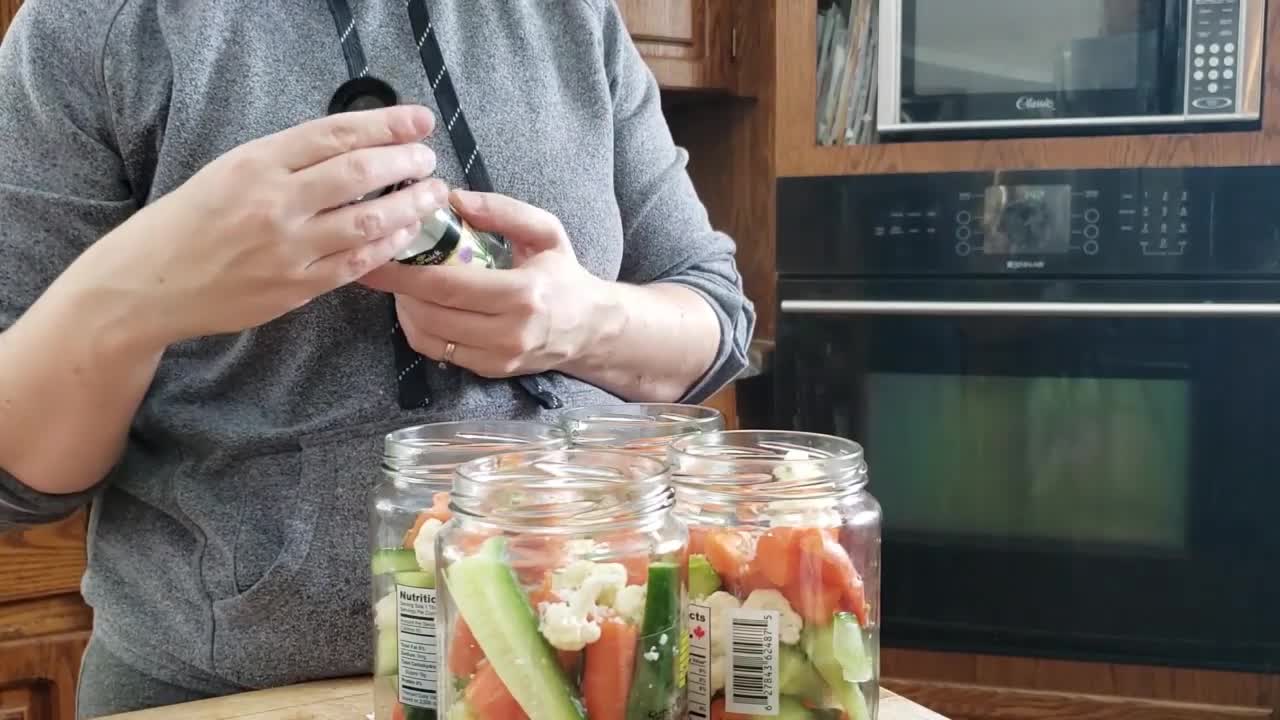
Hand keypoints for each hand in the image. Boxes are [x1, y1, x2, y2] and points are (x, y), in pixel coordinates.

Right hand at [66, 105, 450, 346]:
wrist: (148, 284)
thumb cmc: (191, 221)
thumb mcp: (229, 170)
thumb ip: (287, 160)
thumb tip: (354, 146)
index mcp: (256, 162)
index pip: (335, 134)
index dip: (386, 125)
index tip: (419, 121)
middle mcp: (274, 202)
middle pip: (360, 172)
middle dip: (406, 163)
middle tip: (429, 160)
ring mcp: (287, 247)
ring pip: (369, 220)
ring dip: (410, 206)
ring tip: (432, 195)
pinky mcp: (296, 287)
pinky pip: (357, 264)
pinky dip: (389, 246)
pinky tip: (407, 234)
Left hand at [359, 191, 616, 377]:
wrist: (589, 328)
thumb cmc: (565, 275)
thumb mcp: (546, 231)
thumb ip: (503, 210)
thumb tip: (454, 199)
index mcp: (524, 295)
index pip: (448, 286)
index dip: (406, 273)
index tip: (377, 256)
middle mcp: (509, 333)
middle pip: (432, 314)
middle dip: (398, 290)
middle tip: (382, 264)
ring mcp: (498, 358)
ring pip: (429, 337)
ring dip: (405, 310)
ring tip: (403, 284)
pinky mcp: (489, 371)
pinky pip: (438, 352)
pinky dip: (419, 329)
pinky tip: (420, 307)